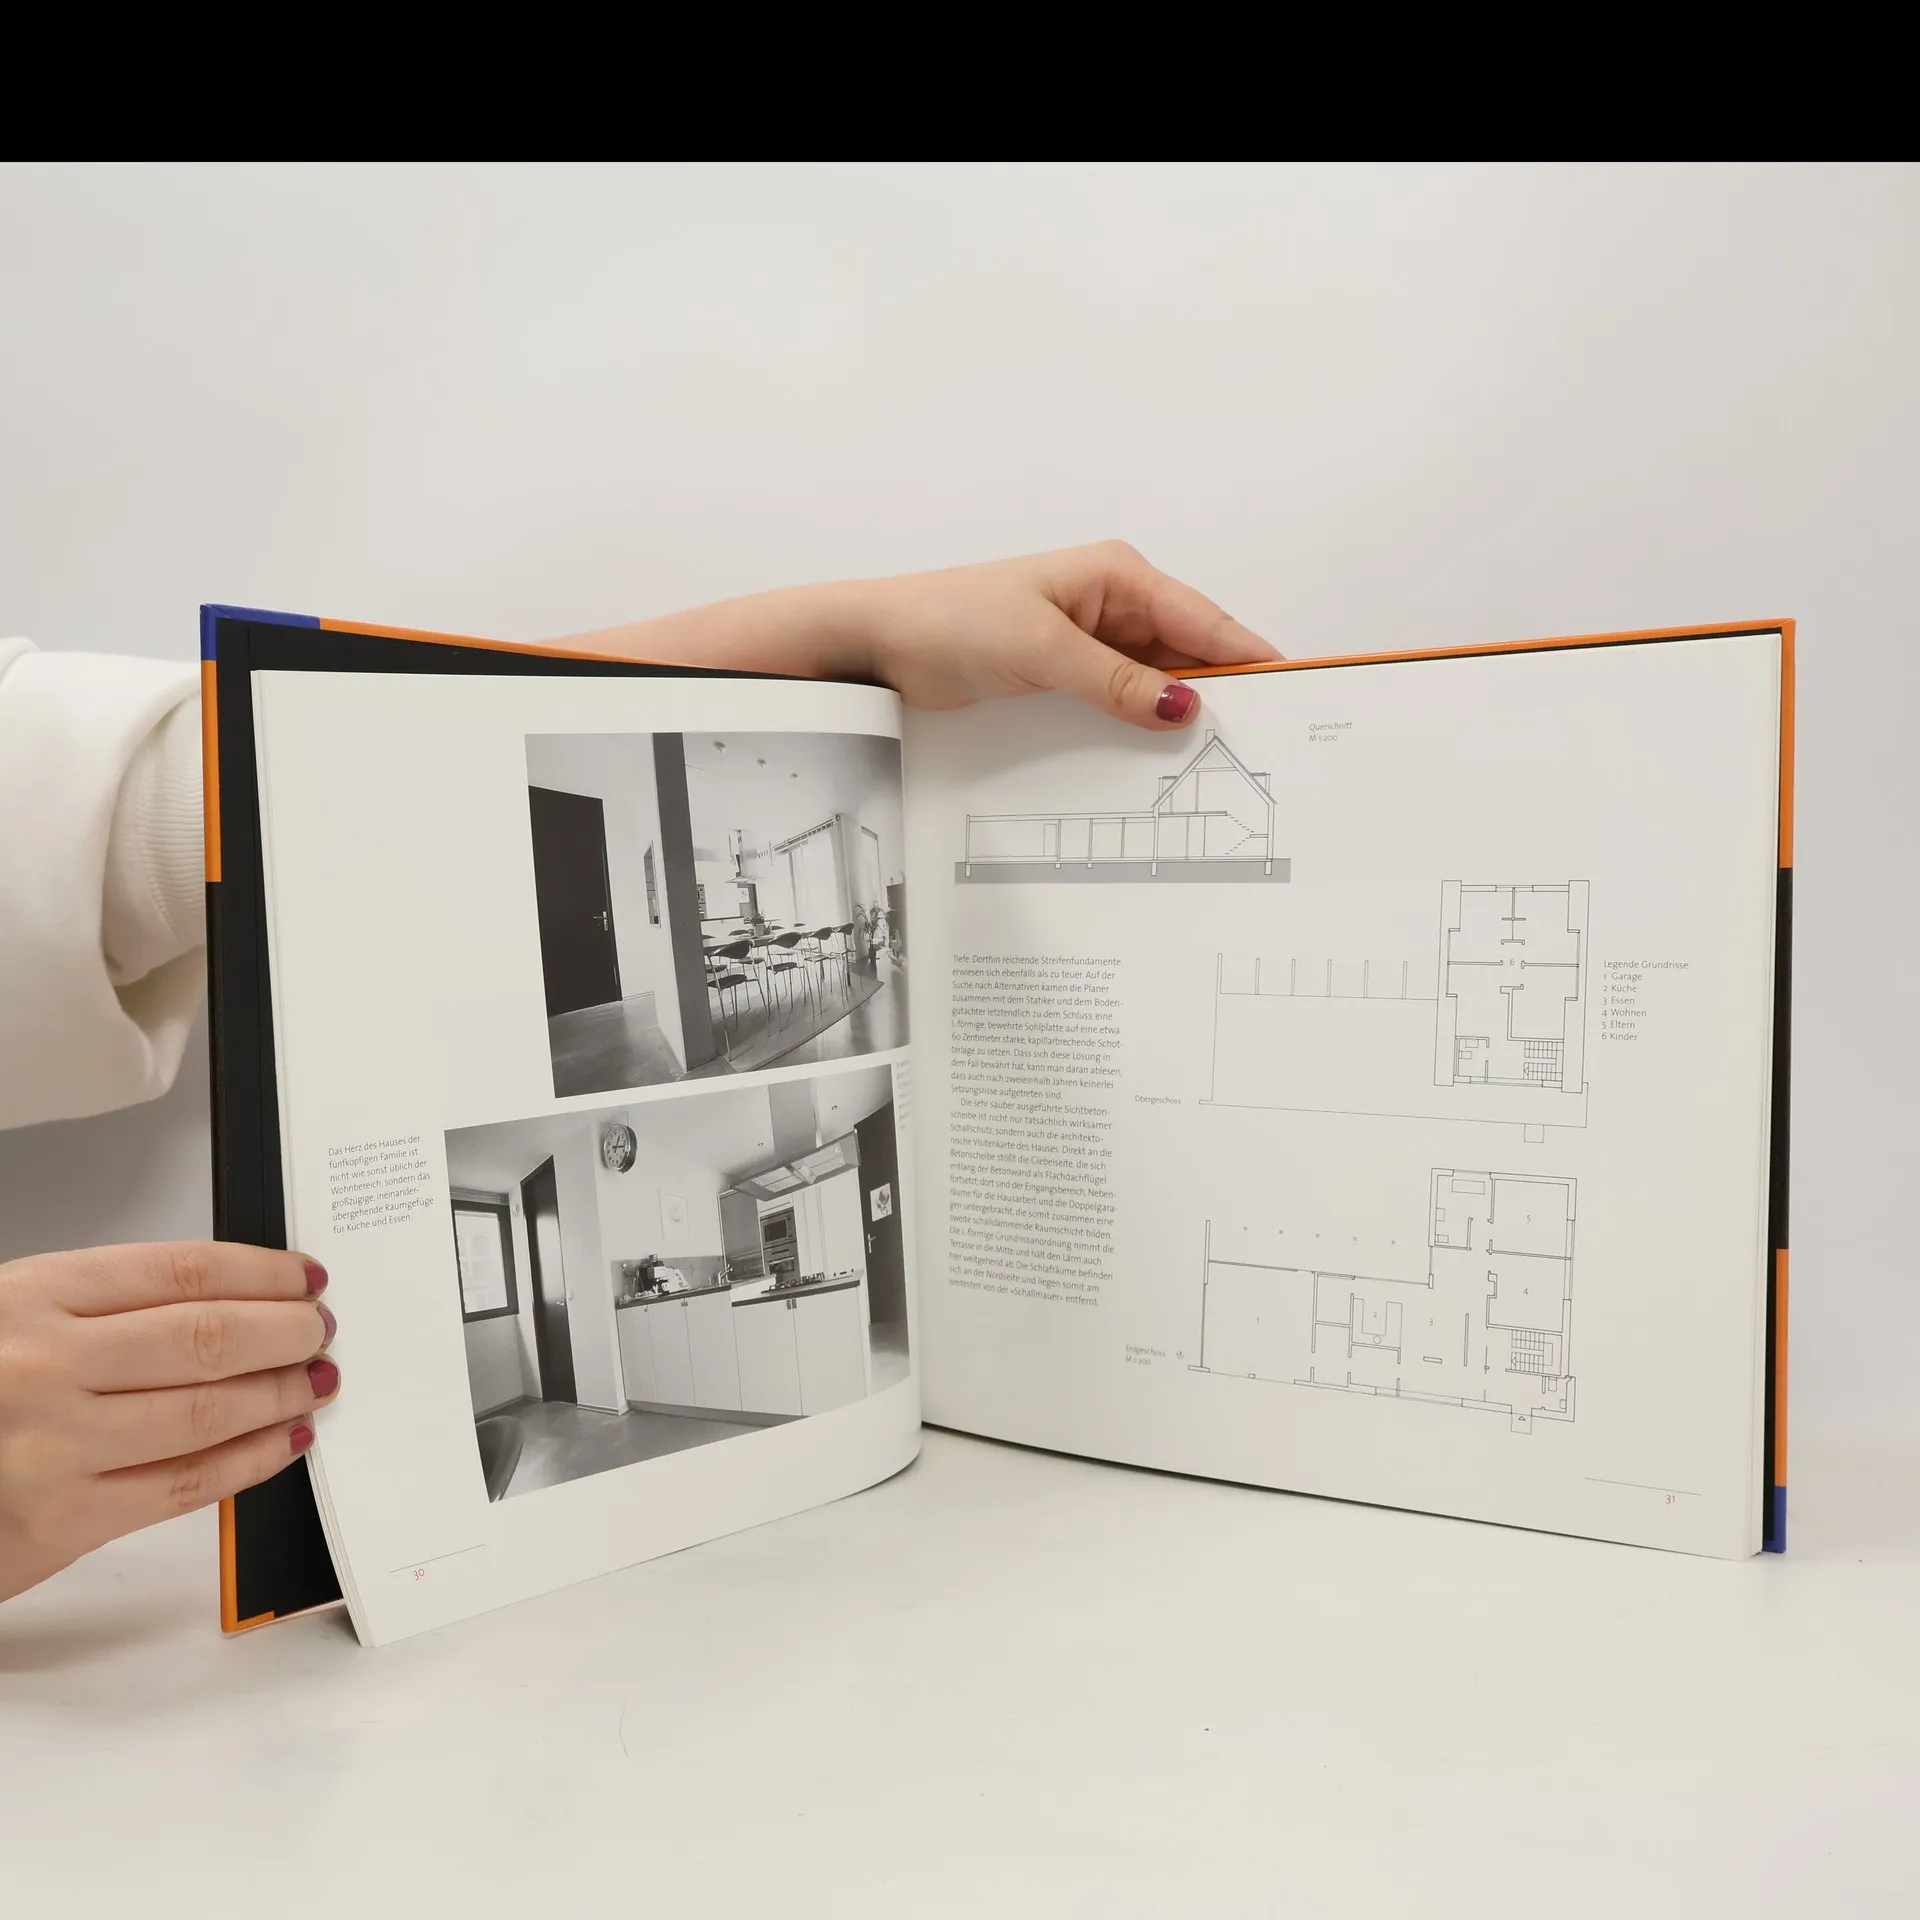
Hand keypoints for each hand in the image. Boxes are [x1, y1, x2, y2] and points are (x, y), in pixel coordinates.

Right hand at [0, 1242, 338, 1602]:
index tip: (303, 1278)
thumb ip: (102, 1308)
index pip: (184, 1271)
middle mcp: (46, 1366)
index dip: (262, 1273)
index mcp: (32, 1297)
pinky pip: (185, 1485)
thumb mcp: (10, 1318)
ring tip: (314, 1382)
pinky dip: (250, 1461)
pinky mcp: (64, 1522)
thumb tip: (228, 1300)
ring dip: (281, 1394)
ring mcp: (56, 1446)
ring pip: (209, 1411)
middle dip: (286, 1332)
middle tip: (320, 1331)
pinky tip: (281, 1441)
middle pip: (209, 1337)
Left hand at [848, 542, 1282, 729]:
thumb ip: (1117, 681)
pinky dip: (1143, 724)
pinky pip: (1124, 700)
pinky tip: (1161, 757)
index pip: (1204, 620)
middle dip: (1225, 692)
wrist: (881, 641)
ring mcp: (1092, 640)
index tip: (1295, 691)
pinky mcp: (1068, 674)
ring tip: (1222, 758)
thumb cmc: (951, 621)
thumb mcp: (1043, 652)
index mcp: (1118, 576)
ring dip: (1181, 715)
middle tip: (1264, 742)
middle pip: (1191, 652)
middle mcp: (1113, 602)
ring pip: (1160, 681)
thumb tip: (1183, 705)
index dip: (1251, 658)